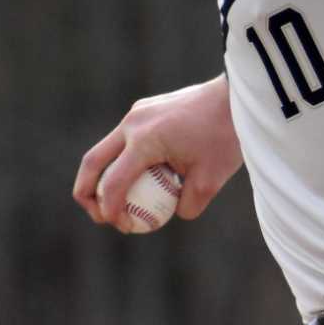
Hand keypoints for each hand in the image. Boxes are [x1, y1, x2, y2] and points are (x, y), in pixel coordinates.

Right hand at [73, 75, 243, 230]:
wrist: (236, 97)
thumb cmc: (225, 138)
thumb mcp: (210, 182)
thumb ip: (186, 205)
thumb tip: (170, 215)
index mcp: (145, 140)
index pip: (113, 183)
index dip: (112, 211)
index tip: (126, 227)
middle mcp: (133, 124)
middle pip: (92, 163)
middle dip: (88, 195)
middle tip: (102, 217)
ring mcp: (136, 113)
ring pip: (106, 150)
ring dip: (106, 177)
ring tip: (123, 202)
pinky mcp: (143, 109)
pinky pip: (124, 140)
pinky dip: (124, 161)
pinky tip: (146, 178)